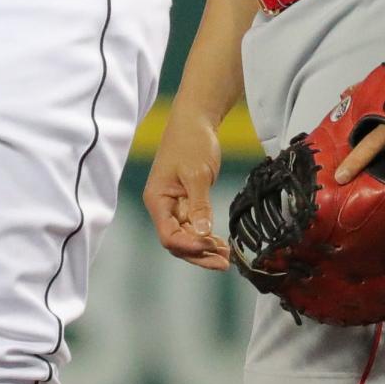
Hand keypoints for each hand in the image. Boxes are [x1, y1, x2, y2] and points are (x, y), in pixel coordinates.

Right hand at [143, 104, 230, 270]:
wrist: (195, 121)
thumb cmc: (191, 141)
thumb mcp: (197, 173)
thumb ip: (199, 205)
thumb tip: (202, 233)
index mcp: (157, 200)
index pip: (169, 235)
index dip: (189, 245)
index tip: (210, 246)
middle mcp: (162, 207)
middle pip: (177, 242)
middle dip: (199, 254)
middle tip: (224, 262)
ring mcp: (174, 206)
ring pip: (186, 238)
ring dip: (205, 248)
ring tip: (227, 256)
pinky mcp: (186, 202)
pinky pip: (194, 227)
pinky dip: (206, 236)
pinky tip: (221, 243)